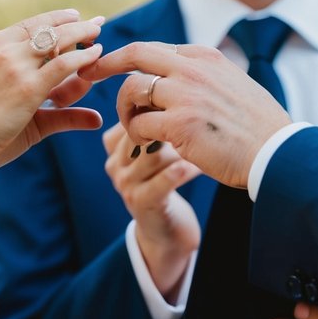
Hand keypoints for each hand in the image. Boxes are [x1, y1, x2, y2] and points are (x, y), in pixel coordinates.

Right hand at [0, 10, 104, 184]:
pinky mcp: (27, 86)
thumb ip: (62, 111)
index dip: (58, 19)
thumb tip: (98, 118)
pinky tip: (97, 56)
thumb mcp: (22, 112)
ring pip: (59, 40)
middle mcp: (3, 48)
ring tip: (100, 33)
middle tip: (98, 23)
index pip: (32, 24)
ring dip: (83, 34)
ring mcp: (15, 65)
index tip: (78, 18)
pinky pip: (64, 64)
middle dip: (76, 24)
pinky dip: (84, 58)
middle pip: (48, 27)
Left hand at [83, 42, 290, 187]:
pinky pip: (138, 125)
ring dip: (124, 110)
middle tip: (86, 76)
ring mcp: (185, 95)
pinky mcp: (180, 124)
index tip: (107, 66)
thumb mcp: (230, 83)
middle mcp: (192, 69)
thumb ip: (199, 75)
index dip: (124, 56)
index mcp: (203, 57)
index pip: (152, 48)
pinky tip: (147, 143)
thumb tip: (171, 74)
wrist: (277, 153)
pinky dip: (135, 135)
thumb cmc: (255, 126)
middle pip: (135, 54)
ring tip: (134, 126)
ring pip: (131, 91)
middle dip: (104, 64)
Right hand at [102, 122, 201, 298]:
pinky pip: (163, 180)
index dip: (159, 109)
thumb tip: (174, 86)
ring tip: (203, 144)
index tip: (188, 105)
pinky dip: (183, 171)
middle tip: (199, 120)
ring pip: (153, 154)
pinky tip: (198, 167)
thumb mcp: (156, 151)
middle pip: (142, 131)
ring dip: (182, 148)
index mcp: (114, 145)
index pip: (132, 114)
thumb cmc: (168, 181)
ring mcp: (125, 184)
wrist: (168, 232)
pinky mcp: (141, 203)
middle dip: (172, 126)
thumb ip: (157, 122)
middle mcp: (114, 163)